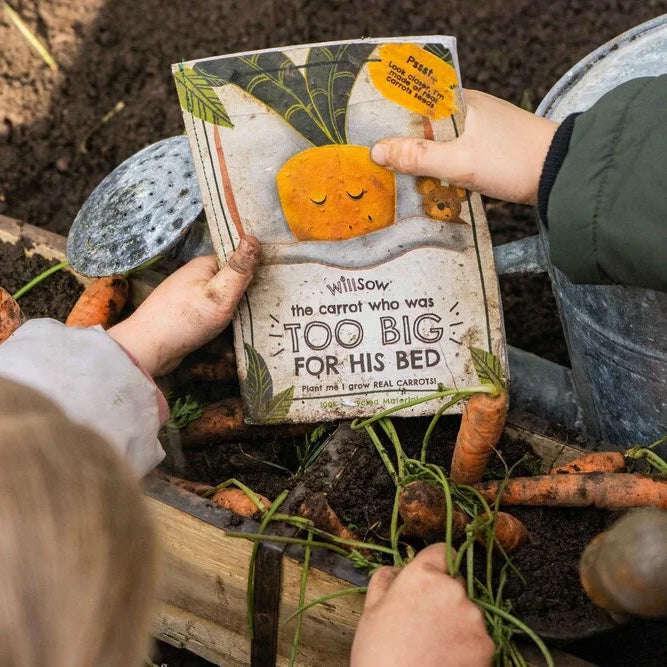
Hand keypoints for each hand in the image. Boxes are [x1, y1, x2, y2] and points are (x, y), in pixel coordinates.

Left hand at [108, 236, 259, 375]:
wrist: (148, 349)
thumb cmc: (186, 319)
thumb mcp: (220, 294)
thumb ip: (239, 269)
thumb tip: (254, 238)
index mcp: (204, 265)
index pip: (238, 260)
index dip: (256, 269)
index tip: (278, 281)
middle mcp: (196, 276)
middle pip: (231, 280)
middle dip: (248, 292)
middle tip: (273, 304)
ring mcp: (190, 296)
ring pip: (222, 299)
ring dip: (237, 309)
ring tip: (261, 319)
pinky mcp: (186, 315)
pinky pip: (212, 314)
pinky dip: (224, 322)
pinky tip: (236, 332)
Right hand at [351, 543, 493, 666]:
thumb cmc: (379, 654)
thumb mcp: (370, 611)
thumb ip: (385, 579)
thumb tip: (398, 570)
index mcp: (423, 576)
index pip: (443, 551)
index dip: (435, 565)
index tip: (429, 582)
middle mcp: (453, 590)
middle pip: (455, 585)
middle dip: (443, 599)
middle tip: (424, 624)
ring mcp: (473, 619)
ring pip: (468, 613)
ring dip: (456, 624)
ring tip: (434, 648)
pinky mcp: (487, 647)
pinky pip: (478, 639)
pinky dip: (467, 648)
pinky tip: (446, 661)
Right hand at [370, 89, 557, 204]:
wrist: (562, 174)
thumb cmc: (514, 160)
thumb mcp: (459, 162)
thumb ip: (417, 157)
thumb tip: (378, 152)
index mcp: (458, 101)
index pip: (412, 103)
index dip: (388, 122)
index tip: (366, 140)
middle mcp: (466, 110)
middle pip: (422, 127)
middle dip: (402, 148)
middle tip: (377, 168)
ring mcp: (477, 130)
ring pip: (437, 145)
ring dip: (421, 163)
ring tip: (398, 181)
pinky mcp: (486, 149)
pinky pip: (452, 157)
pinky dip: (440, 171)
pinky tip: (429, 186)